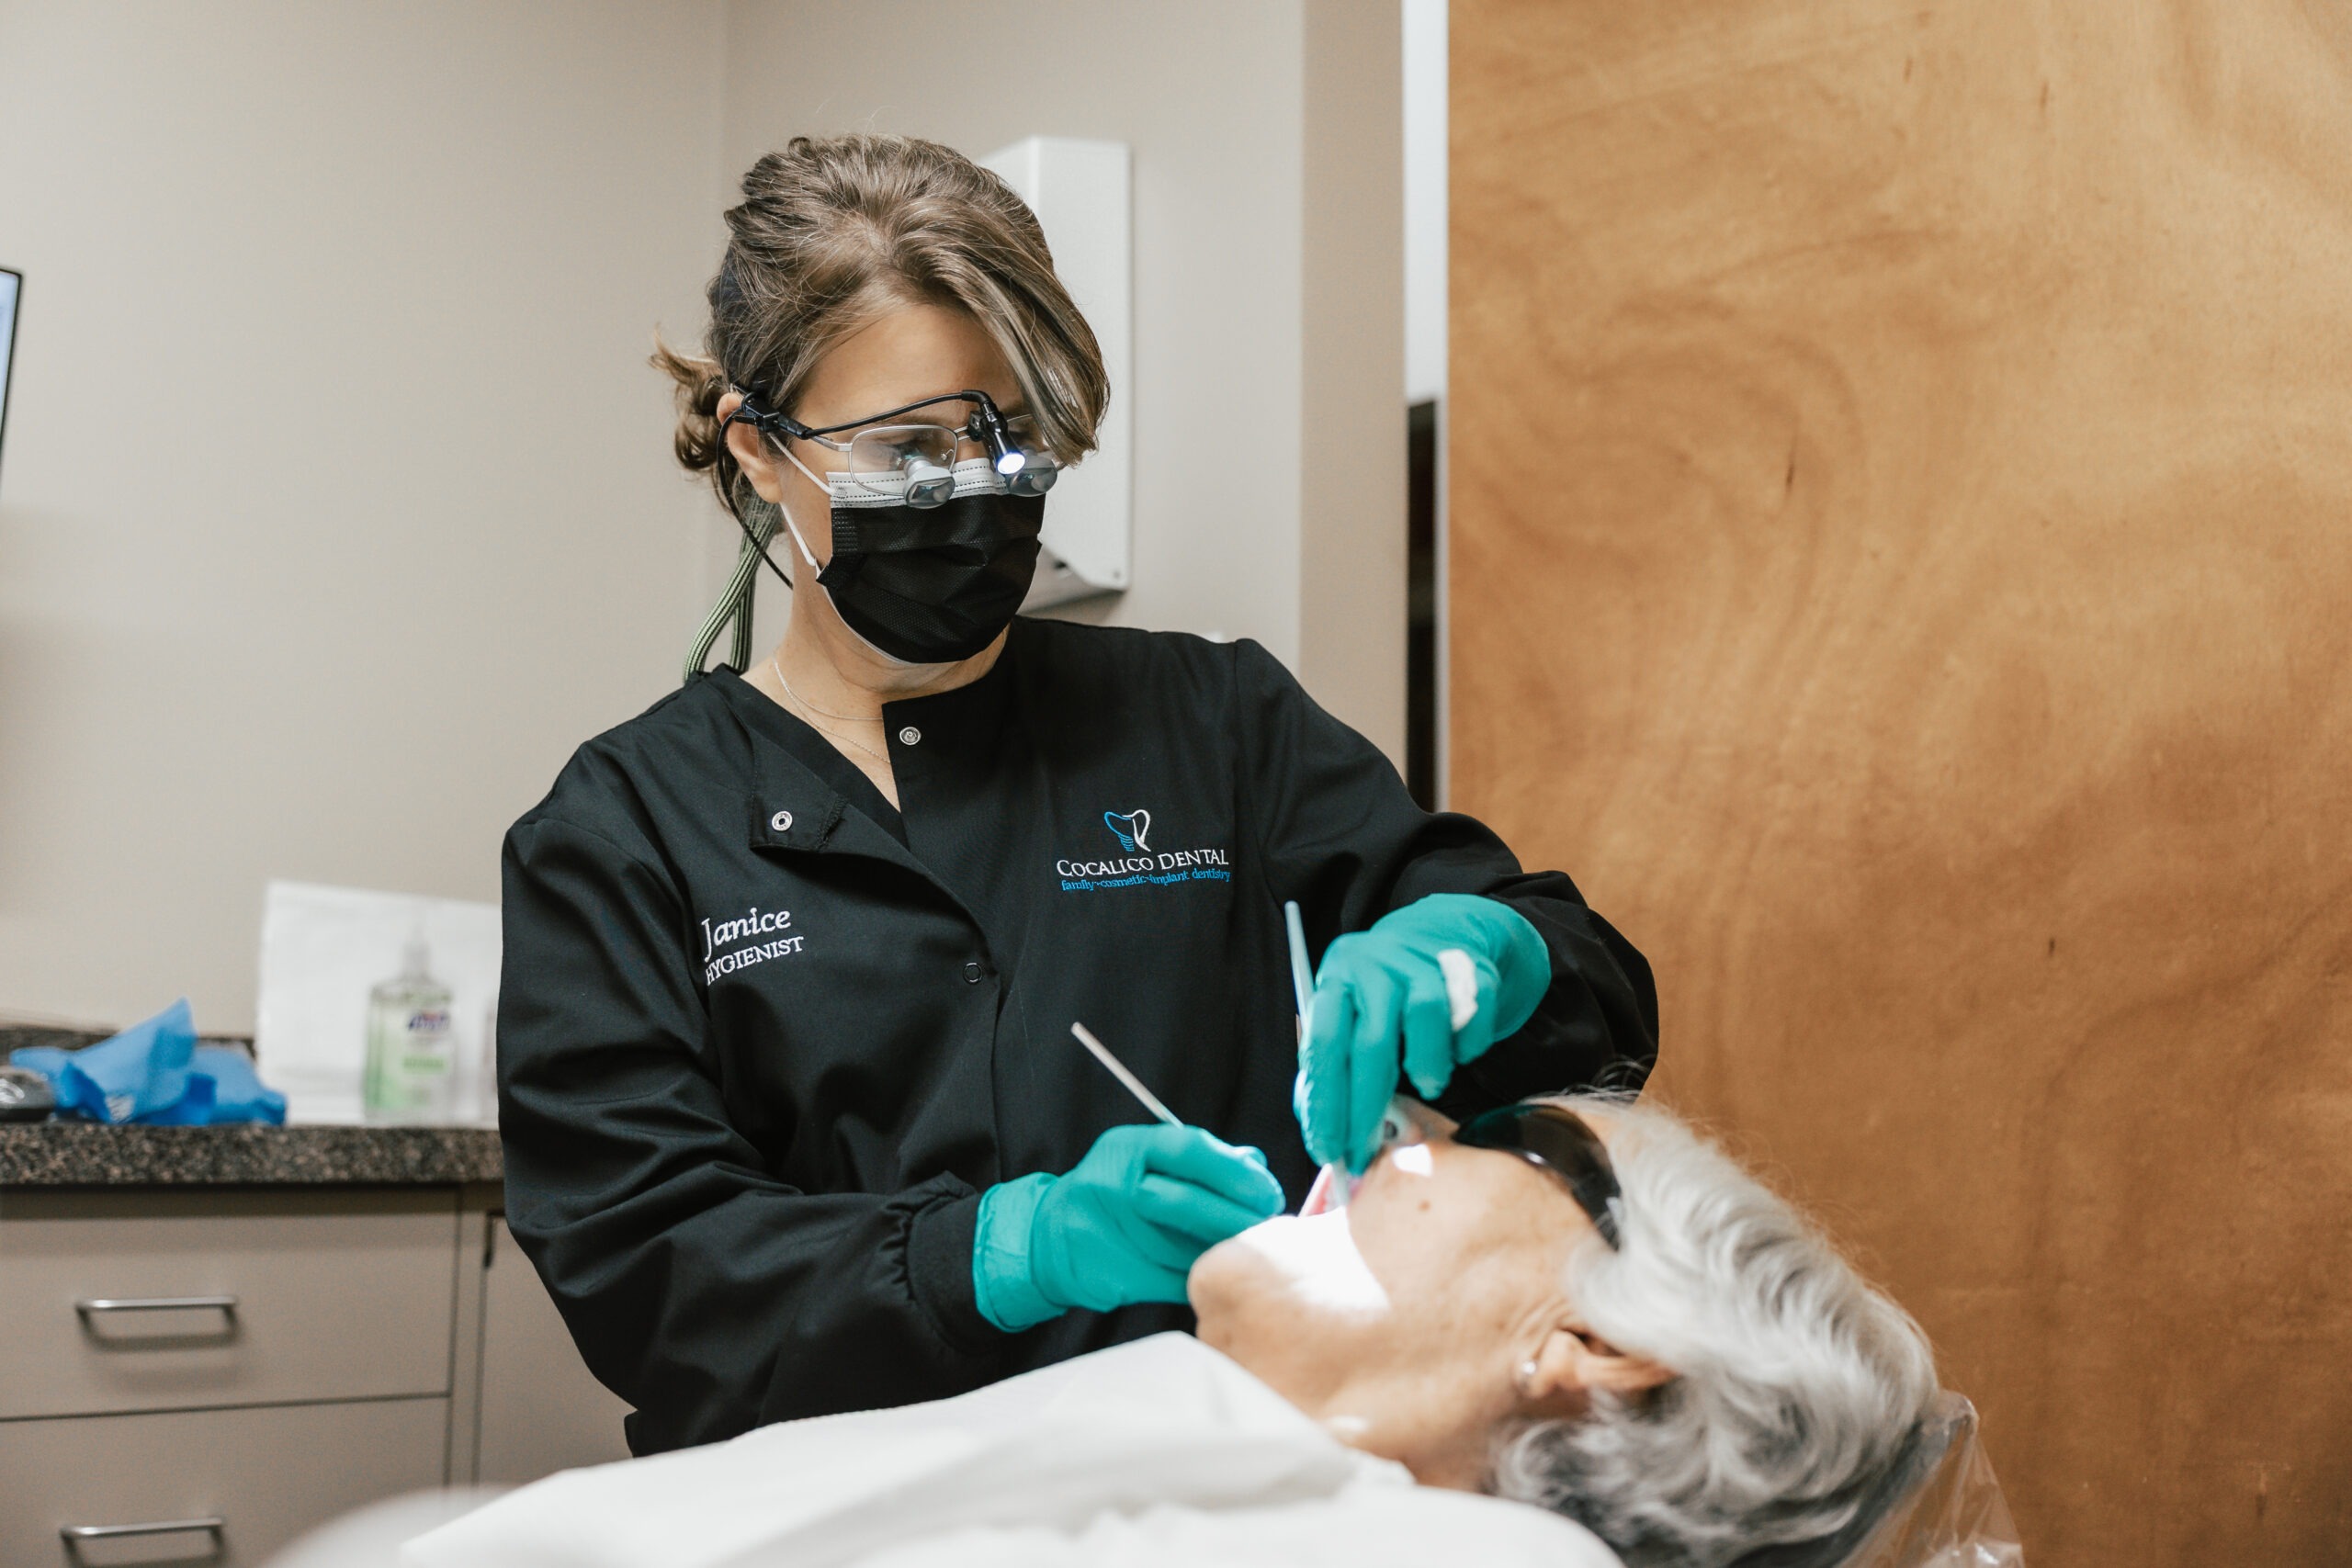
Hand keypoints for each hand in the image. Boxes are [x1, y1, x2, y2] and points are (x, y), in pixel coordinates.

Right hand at [973, 1122, 1284, 1331]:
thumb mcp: (1146, 1160)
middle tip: (1267, 1225)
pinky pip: (1175, 1280)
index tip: (1267, 1191)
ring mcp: (1109, 1232)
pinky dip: (1203, 1277)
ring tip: (1246, 1248)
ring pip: (1185, 1249)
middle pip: (1188, 1203)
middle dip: (1238, 1218)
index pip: (1191, 1149)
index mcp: (1126, 1148)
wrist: (1051, 1239)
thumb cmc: (1113, 1193)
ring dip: (1224, 1251)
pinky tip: (1216, 1271)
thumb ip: (1200, 1159)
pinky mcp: (1113, 1274)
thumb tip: (1256, 1166)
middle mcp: (1112, 1185)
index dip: (1236, 1171)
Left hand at [1293, 893, 1550, 1172]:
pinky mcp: (1471, 969)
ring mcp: (1426, 962)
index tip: (1327, 1149)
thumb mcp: (1346, 1015)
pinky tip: (1454, 1049)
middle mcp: (1378, 963)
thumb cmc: (1382, 992)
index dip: (1325, 1102)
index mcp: (1338, 975)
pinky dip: (1463, 1049)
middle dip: (1366, 1110)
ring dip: (1426, 1068)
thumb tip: (1324, 1132)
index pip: (1323, 1044)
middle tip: (1364, 1150)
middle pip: (1372, 1044)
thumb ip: (1332, 1066)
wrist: (1441, 933)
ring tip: (1428, 1082)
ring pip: (1426, 1024)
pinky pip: (1471, 1022)